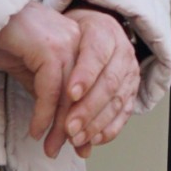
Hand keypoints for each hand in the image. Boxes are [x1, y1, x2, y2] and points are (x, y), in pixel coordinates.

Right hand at [0, 1, 80, 142]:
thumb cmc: (5, 39)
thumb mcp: (33, 70)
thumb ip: (50, 92)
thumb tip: (61, 124)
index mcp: (80, 45)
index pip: (90, 89)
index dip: (87, 120)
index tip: (81, 144)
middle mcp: (78, 42)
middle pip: (84, 94)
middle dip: (75, 128)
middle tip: (66, 151)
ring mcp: (66, 43)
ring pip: (70, 95)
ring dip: (59, 126)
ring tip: (50, 147)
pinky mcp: (49, 48)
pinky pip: (50, 90)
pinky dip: (43, 114)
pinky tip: (35, 129)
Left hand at [47, 6, 141, 158]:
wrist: (91, 30)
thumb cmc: (69, 36)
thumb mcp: (58, 36)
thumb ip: (54, 60)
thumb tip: (38, 96)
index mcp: (102, 31)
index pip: (96, 53)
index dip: (85, 74)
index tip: (70, 94)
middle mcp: (121, 50)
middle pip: (109, 82)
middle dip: (88, 109)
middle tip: (69, 129)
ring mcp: (130, 70)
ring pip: (117, 100)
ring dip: (96, 124)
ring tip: (76, 140)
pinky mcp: (132, 88)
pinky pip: (125, 112)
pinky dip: (110, 129)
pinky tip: (93, 140)